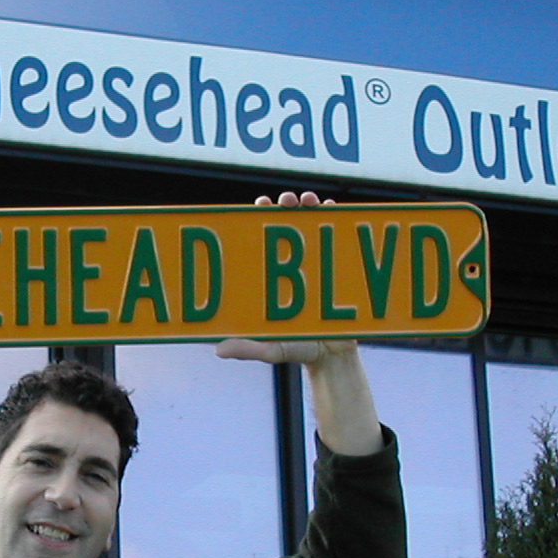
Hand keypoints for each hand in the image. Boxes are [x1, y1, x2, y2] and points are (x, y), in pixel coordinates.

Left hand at [219, 189, 345, 366]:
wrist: (334, 357)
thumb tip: (218, 350)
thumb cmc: (297, 350)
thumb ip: (249, 349)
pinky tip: (333, 208)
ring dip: (311, 209)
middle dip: (287, 207)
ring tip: (310, 201)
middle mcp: (294, 265)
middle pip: (289, 227)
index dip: (261, 220)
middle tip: (287, 200)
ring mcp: (316, 264)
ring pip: (312, 228)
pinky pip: (338, 240)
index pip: (263, 241)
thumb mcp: (272, 350)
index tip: (260, 205)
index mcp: (273, 277)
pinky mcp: (338, 268)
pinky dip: (337, 221)